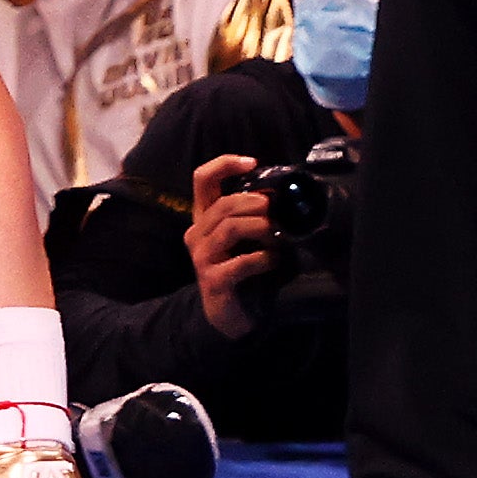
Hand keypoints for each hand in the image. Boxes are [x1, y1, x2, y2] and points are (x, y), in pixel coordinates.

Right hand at [187, 155, 278, 338]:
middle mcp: (197, 234)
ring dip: (261, 228)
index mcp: (203, 218)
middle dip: (254, 203)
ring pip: (230, 228)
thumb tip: (278, 194)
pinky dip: (264, 259)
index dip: (225, 164)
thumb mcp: (242, 238)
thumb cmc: (239, 270)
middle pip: (223, 204)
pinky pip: (241, 262)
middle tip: (275, 209)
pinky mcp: (214, 280)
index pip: (202, 178)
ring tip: (279, 235)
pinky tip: (274, 261)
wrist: (227, 315)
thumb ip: (250, 215)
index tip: (252, 162)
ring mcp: (202, 258)